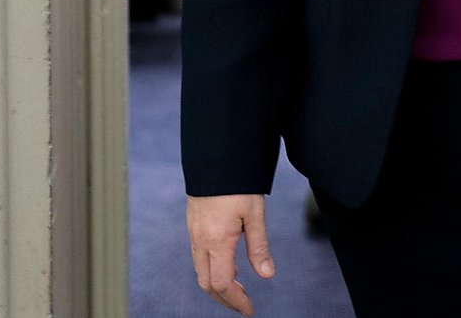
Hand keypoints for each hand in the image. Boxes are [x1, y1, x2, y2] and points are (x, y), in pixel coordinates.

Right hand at [186, 193, 274, 313]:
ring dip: (218, 283)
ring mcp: (194, 232)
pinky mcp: (193, 224)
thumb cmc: (236, 183)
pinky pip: (198, 255)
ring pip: (200, 270)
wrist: (214, 157)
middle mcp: (201, 240)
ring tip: (239, 285)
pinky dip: (212, 267)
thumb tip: (267, 275)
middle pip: (207, 283)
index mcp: (217, 241)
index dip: (236, 301)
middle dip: (224, 299)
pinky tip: (228, 262)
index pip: (223, 284)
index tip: (249, 310)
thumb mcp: (254, 213)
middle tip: (243, 303)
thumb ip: (259, 246)